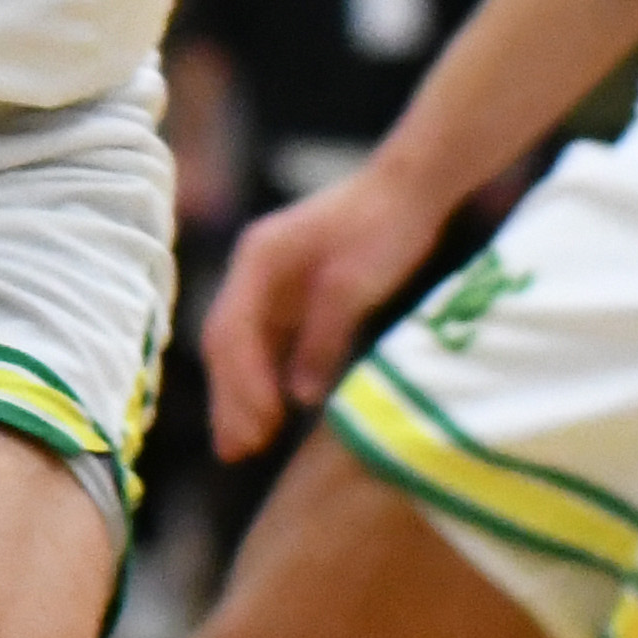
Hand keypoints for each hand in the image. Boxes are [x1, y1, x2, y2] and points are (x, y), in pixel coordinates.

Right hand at [200, 170, 452, 458]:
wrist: (412, 185)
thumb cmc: (384, 227)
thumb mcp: (354, 286)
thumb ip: (322, 338)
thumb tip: (299, 396)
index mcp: (258, 260)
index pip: (232, 331)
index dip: (241, 384)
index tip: (259, 428)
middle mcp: (254, 269)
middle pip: (225, 342)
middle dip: (229, 398)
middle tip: (236, 452)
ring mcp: (271, 278)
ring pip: (243, 344)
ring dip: (242, 392)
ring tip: (245, 443)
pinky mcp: (294, 288)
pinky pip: (269, 339)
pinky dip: (266, 375)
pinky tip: (277, 407)